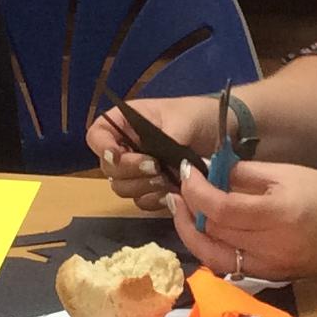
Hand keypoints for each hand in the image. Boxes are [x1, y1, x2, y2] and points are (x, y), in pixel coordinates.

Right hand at [85, 94, 217, 210]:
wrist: (220, 132)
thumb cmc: (197, 116)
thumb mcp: (183, 119)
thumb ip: (166, 138)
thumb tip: (158, 158)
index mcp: (125, 122)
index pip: (97, 136)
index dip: (102, 148)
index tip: (118, 156)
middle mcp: (125, 147)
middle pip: (108, 168)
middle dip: (130, 171)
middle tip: (155, 167)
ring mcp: (137, 170)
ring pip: (122, 188)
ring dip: (142, 187)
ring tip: (167, 179)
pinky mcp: (151, 187)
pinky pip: (141, 201)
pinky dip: (155, 199)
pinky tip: (172, 191)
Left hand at [172, 158, 316, 281]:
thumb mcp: (287, 174)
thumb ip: (245, 173)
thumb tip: (210, 170)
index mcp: (278, 215)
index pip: (221, 209)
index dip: (196, 191)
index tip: (186, 172)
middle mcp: (271, 247)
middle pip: (212, 233)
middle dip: (188, 209)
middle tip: (179, 189)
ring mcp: (269, 268)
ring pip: (213, 256)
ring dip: (191, 234)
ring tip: (182, 210)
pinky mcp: (269, 278)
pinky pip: (228, 266)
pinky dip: (210, 248)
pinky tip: (205, 230)